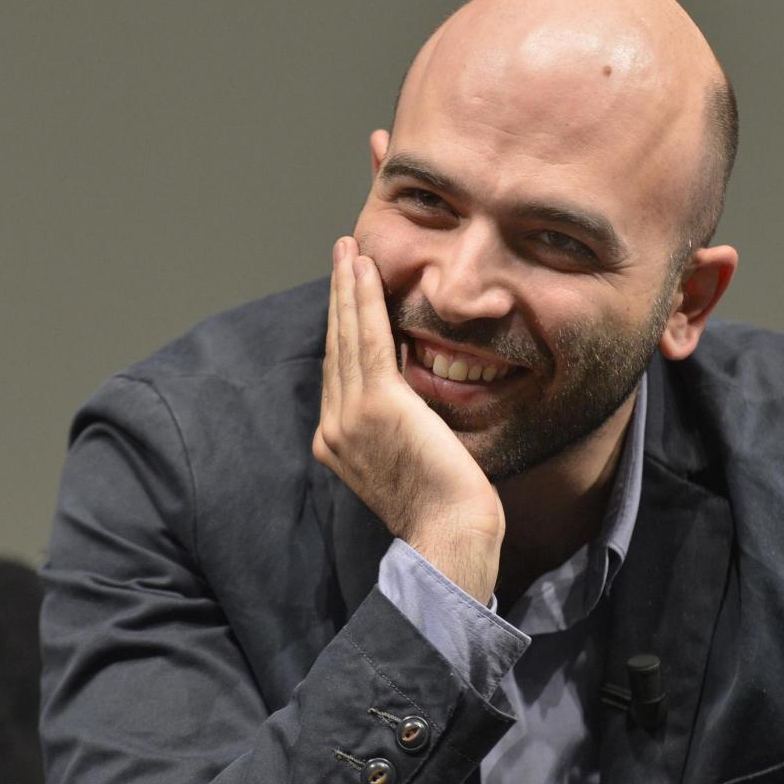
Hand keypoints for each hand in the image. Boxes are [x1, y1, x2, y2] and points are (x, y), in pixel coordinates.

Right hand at [312, 237, 504, 603]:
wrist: (449, 532)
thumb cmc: (445, 508)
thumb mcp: (408, 461)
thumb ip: (397, 429)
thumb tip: (410, 402)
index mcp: (337, 442)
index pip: (340, 371)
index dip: (343, 326)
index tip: (348, 293)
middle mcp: (334, 428)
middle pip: (336, 346)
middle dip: (338, 297)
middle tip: (341, 254)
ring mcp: (350, 416)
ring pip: (347, 336)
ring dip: (347, 287)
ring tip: (348, 250)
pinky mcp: (378, 404)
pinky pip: (369, 339)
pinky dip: (364, 300)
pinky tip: (363, 269)